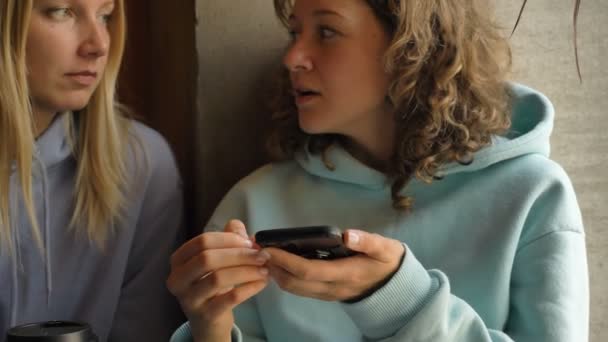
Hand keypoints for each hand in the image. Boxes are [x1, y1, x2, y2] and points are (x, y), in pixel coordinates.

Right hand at [167, 220, 270, 341]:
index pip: (203, 241)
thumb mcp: (217, 260)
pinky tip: (262, 283)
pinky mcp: (206, 315)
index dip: (228, 239)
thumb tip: (238, 226)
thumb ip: (227, 239)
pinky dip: (249, 288)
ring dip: (247, 271)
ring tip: (265, 269)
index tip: (250, 242)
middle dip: (239, 255)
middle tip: (262, 255)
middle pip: (208, 258)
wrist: (208, 321)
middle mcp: (178, 279)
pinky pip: (230, 298)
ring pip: (218, 278)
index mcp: (179, 260)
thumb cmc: (212, 285)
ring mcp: (190, 299)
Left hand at [265, 229, 404, 301]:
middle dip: (274, 268)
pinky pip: (301, 289)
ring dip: (277, 274)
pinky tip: (280, 264)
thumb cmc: (388, 261)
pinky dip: (286, 277)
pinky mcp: (326, 294)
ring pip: (296, 289)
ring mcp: (329, 293)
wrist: (396, 287)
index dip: (286, 261)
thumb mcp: (385, 248)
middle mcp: (334, 288)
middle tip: (259, 250)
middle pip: (296, 283)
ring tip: (265, 256)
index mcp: (346, 274)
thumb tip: (347, 235)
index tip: (270, 248)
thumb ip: (367, 241)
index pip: (309, 271)